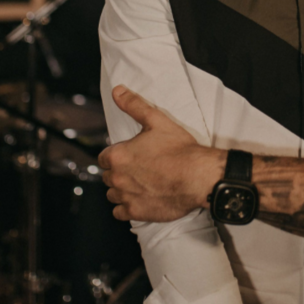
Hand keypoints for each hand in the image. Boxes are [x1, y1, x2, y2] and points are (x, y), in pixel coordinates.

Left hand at [98, 85, 224, 221]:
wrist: (198, 176)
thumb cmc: (179, 149)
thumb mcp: (156, 120)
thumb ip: (133, 105)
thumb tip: (117, 91)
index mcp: (118, 156)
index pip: (104, 157)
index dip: (117, 155)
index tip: (131, 155)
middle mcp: (117, 178)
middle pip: (108, 176)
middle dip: (119, 172)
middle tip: (139, 168)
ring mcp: (126, 197)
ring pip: (112, 195)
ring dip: (121, 190)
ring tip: (140, 183)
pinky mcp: (136, 212)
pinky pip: (119, 212)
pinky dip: (126, 207)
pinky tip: (139, 199)